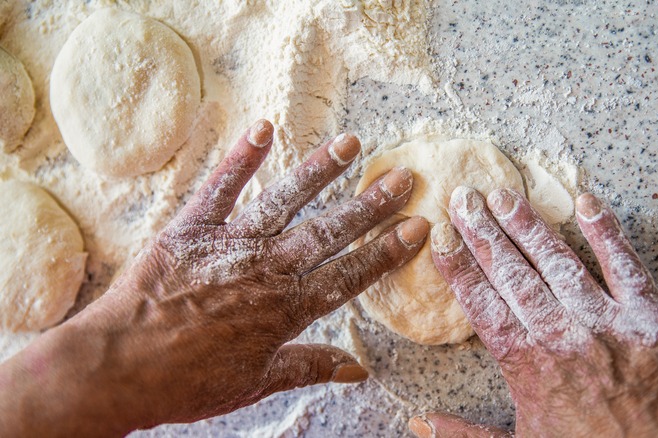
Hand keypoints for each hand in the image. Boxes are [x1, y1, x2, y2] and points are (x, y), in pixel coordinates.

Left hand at [0, 120, 428, 435]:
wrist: (115, 369)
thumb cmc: (184, 382)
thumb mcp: (254, 382)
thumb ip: (308, 367)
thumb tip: (357, 370)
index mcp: (285, 309)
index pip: (350, 275)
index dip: (387, 250)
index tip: (417, 226)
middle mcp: (265, 270)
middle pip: (328, 231)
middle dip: (370, 205)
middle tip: (403, 177)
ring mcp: (228, 244)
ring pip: (284, 201)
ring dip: (319, 171)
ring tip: (351, 144)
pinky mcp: (190, 229)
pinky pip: (218, 188)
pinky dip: (239, 158)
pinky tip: (263, 128)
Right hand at [409, 187, 657, 436]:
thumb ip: (464, 434)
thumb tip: (418, 423)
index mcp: (527, 366)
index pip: (481, 304)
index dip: (459, 268)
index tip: (441, 238)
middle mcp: (561, 337)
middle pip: (513, 274)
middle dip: (484, 232)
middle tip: (465, 197)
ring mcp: (608, 324)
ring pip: (559, 262)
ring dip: (529, 225)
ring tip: (505, 195)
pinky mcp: (651, 320)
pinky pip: (626, 267)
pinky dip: (607, 233)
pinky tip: (586, 203)